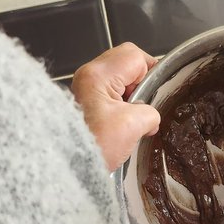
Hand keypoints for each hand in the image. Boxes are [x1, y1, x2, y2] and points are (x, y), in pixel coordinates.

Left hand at [72, 43, 160, 170]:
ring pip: (119, 77)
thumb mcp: (133, 126)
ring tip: (132, 116)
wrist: (69, 167)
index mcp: (98, 75)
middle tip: (143, 104)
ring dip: (131, 94)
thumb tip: (150, 116)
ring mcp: (86, 87)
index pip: (135, 56)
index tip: (154, 92)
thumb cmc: (94, 146)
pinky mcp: (86, 101)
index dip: (151, 72)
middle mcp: (89, 76)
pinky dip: (121, 102)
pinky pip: (111, 90)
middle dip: (141, 82)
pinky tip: (123, 120)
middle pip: (126, 61)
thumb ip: (150, 112)